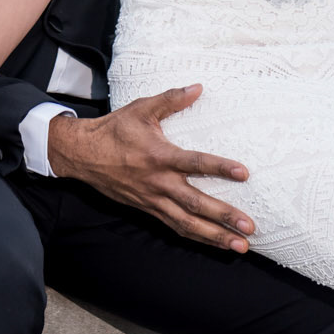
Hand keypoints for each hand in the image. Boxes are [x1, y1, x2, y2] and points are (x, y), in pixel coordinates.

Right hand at [47, 87, 254, 251]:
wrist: (84, 154)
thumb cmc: (115, 129)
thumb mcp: (142, 109)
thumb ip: (171, 99)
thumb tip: (198, 87)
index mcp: (160, 156)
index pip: (196, 163)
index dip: (220, 167)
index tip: (244, 173)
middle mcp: (159, 182)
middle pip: (196, 204)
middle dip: (224, 217)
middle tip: (250, 227)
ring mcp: (153, 200)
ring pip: (188, 224)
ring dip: (215, 237)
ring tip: (240, 246)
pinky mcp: (148, 210)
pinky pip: (175, 227)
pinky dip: (197, 237)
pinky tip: (215, 244)